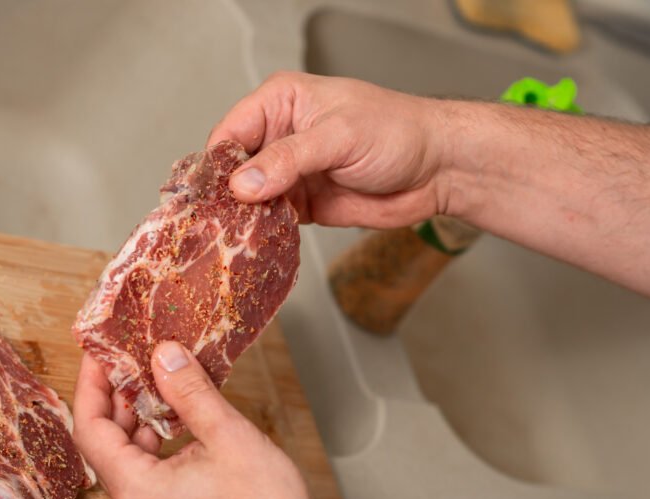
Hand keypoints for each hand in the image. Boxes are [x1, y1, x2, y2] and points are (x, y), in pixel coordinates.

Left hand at [71, 342, 334, 498]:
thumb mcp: (229, 436)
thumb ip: (190, 391)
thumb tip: (165, 357)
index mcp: (137, 491)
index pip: (90, 428)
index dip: (91, 385)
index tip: (100, 357)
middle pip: (108, 448)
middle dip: (120, 402)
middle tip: (138, 366)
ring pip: (133, 469)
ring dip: (143, 429)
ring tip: (167, 395)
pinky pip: (151, 489)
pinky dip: (159, 455)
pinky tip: (186, 436)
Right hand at [208, 71, 451, 227]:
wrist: (437, 169)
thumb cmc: (398, 132)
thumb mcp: (339, 137)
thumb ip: (289, 158)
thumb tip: (243, 183)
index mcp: (280, 102)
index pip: (230, 132)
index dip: (217, 164)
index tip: (213, 195)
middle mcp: (278, 136)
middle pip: (231, 169)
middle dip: (225, 196)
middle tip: (218, 224)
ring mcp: (288, 173)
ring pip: (247, 199)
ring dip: (242, 219)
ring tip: (234, 240)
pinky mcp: (301, 205)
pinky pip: (269, 221)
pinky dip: (262, 233)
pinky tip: (258, 244)